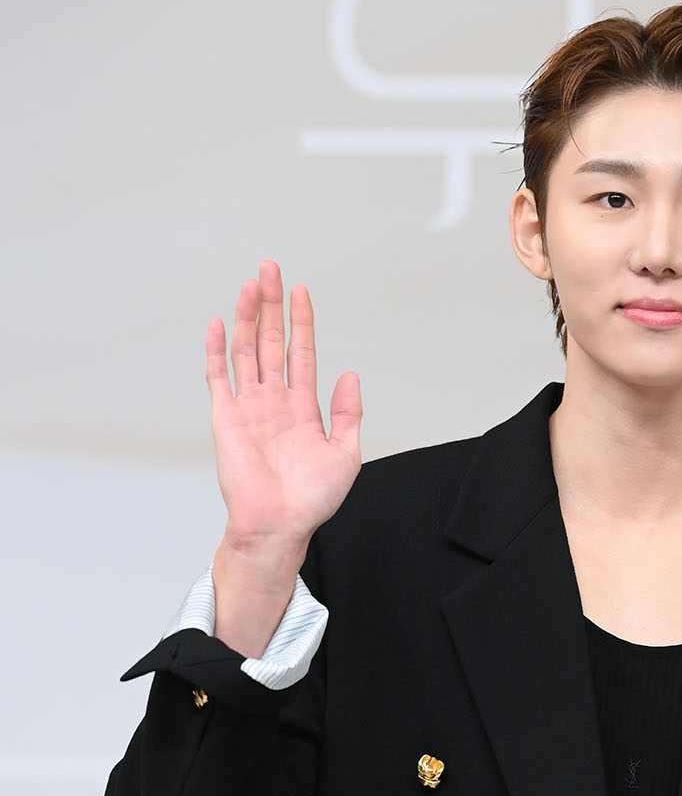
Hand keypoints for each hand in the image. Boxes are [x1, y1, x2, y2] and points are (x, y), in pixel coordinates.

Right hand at [205, 259, 361, 549]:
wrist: (279, 525)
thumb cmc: (311, 499)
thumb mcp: (345, 454)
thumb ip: (348, 413)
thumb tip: (350, 375)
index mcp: (302, 408)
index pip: (301, 353)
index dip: (301, 322)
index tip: (301, 292)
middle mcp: (274, 401)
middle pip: (272, 342)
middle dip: (272, 306)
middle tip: (271, 270)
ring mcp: (248, 407)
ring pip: (247, 351)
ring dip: (248, 317)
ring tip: (251, 284)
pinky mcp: (225, 417)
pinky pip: (218, 377)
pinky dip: (217, 349)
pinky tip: (220, 323)